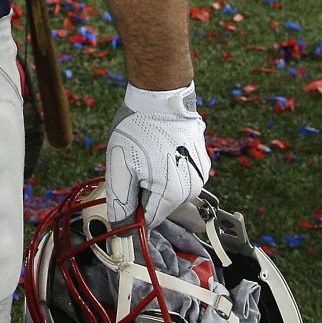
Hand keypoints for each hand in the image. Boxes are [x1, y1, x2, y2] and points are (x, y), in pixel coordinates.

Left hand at [104, 85, 208, 223]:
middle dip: (143, 193)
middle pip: (160, 205)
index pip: (149, 220)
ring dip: (155, 180)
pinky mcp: (201, 161)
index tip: (122, 194)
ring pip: (170, 190)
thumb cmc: (139, 128)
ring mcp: (200, 174)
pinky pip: (180, 174)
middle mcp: (193, 188)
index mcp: (172, 194)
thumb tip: (120, 227)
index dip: (132, 211)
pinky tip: (158, 149)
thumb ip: (120, 200)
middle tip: (132, 167)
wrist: (161, 95)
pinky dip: (167, 168)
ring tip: (145, 155)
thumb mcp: (119, 166)